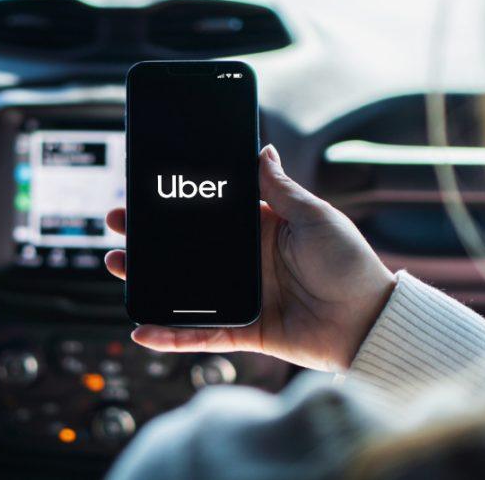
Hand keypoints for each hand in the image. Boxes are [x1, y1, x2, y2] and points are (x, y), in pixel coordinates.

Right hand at [105, 145, 395, 371]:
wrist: (369, 320)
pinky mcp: (244, 329)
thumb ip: (280, 188)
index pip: (208, 214)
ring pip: (184, 289)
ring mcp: (242, 296)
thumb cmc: (349, 263)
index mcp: (260, 230)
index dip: (177, 204)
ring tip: (116, 264)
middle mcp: (245, 262)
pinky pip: (202, 334)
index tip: (147, 192)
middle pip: (186, 249)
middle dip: (149, 238)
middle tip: (118, 224)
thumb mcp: (315, 216)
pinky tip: (142, 329)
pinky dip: (173, 335)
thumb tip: (262, 149)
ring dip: (148, 280)